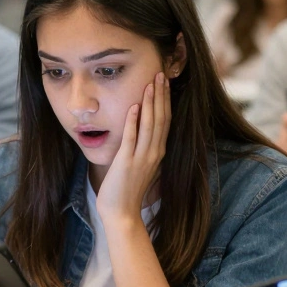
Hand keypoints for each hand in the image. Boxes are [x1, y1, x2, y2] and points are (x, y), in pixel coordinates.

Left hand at [96, 73, 169, 222]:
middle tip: (160, 74)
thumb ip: (141, 148)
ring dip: (150, 102)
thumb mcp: (138, 164)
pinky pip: (132, 138)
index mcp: (157, 152)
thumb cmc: (126, 189)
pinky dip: (134, 121)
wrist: (121, 213)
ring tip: (150, 83)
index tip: (163, 82)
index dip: (165, 100)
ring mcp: (141, 157)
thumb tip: (138, 129)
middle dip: (161, 95)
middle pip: (161, 118)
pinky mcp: (126, 162)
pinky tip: (135, 106)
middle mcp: (153, 153)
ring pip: (150, 125)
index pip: (165, 121)